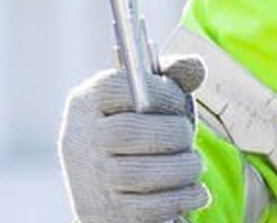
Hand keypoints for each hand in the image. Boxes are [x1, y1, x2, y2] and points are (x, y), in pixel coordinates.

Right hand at [58, 54, 209, 222]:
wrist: (107, 189)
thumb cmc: (138, 133)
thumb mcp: (148, 99)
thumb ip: (171, 77)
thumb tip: (194, 67)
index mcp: (87, 102)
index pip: (118, 87)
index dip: (160, 92)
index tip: (178, 100)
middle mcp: (81, 140)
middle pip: (130, 132)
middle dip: (174, 133)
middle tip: (187, 137)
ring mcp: (90, 179)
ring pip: (141, 173)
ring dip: (182, 168)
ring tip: (193, 165)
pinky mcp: (104, 213)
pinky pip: (148, 208)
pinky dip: (180, 198)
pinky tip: (195, 192)